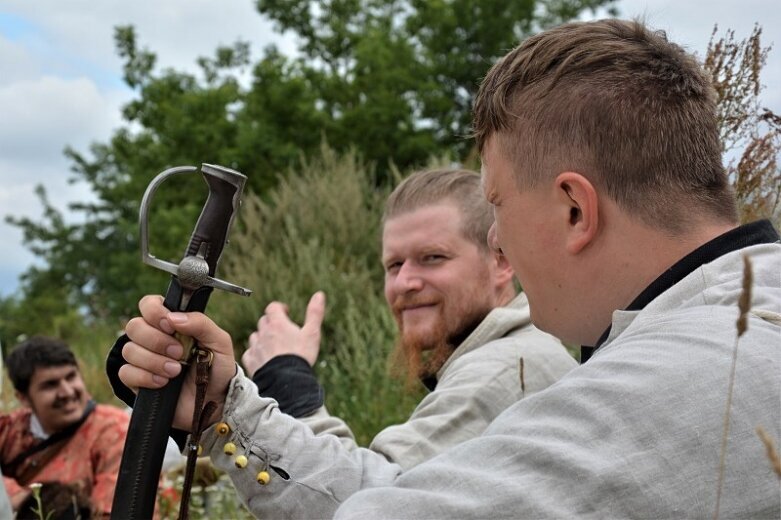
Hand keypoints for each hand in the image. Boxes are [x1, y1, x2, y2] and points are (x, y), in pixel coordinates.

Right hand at [118, 295, 237, 430]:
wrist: (215, 402)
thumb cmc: (218, 368)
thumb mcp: (219, 342)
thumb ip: (201, 324)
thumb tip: (174, 317)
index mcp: (172, 323)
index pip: (148, 304)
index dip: (154, 311)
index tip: (169, 324)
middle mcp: (154, 338)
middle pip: (134, 326)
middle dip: (156, 340)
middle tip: (179, 353)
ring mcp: (144, 359)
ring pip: (129, 350)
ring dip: (153, 360)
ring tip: (176, 371)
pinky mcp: (138, 381)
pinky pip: (126, 373)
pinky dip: (145, 377)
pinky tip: (163, 383)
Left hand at [241, 291, 325, 373]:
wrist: (287, 381)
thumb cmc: (301, 356)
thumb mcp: (312, 333)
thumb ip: (315, 312)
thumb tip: (320, 294)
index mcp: (278, 324)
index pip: (273, 307)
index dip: (279, 308)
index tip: (286, 312)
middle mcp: (264, 333)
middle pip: (263, 321)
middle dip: (272, 323)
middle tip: (282, 331)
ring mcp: (256, 347)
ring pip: (255, 336)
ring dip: (262, 337)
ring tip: (273, 345)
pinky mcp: (251, 361)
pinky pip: (249, 353)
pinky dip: (255, 353)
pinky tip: (263, 358)